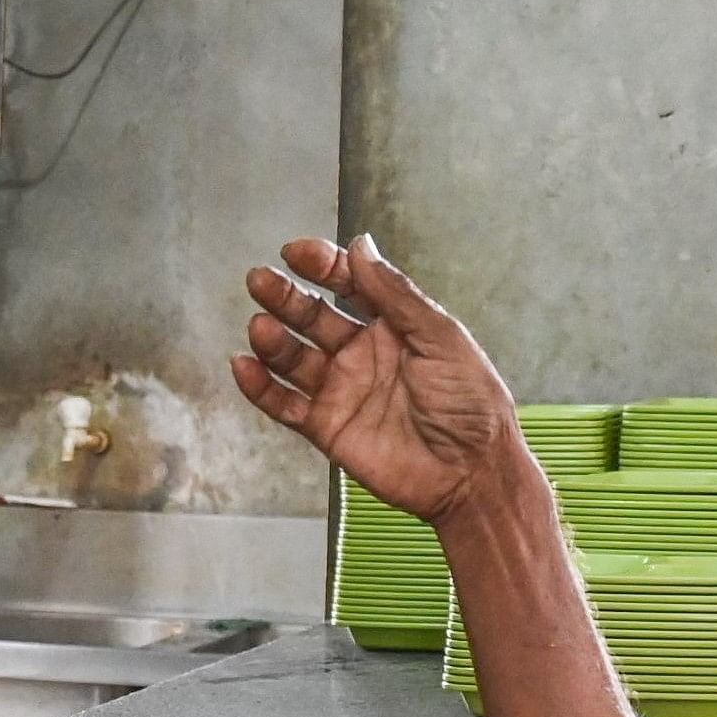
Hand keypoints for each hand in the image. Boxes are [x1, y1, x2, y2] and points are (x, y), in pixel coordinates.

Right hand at [230, 236, 530, 523]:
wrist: (472, 471)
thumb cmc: (471, 403)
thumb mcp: (439, 336)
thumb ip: (395, 294)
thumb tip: (361, 246)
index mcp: (393, 326)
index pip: (348, 285)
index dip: (321, 266)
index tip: (296, 253)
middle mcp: (362, 354)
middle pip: (312, 317)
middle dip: (285, 297)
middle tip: (260, 281)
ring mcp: (341, 390)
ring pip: (293, 358)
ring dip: (273, 340)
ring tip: (261, 327)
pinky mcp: (327, 428)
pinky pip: (284, 405)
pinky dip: (261, 388)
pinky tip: (244, 367)